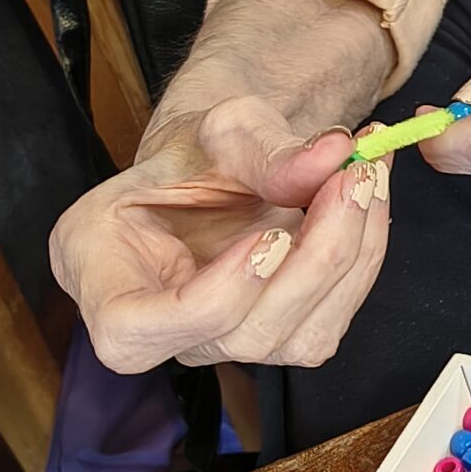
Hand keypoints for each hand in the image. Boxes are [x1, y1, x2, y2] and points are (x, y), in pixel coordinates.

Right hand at [50, 96, 389, 372]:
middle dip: (317, 256)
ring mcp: (221, 344)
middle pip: (245, 336)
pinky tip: (367, 198)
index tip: (270, 236)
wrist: (225, 165)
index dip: (215, 297)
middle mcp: (158, 331)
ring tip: (365, 176)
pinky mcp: (278, 339)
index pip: (137, 330)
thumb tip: (332, 154)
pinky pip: (333, 320)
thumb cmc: (198, 152)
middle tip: (352, 176)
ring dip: (353, 255)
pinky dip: (365, 256)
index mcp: (102, 278)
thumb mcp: (221, 128)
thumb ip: (266, 146)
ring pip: (302, 339)